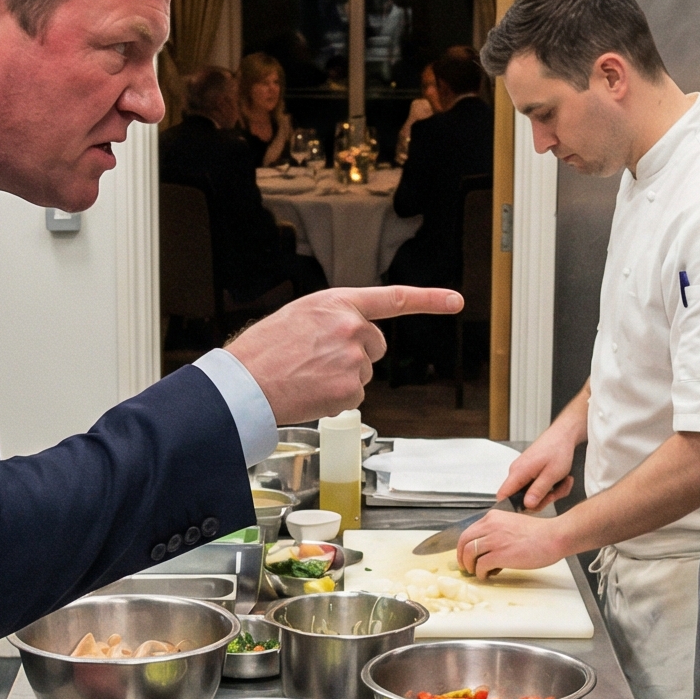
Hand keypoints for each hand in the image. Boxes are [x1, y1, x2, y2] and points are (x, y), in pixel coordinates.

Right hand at [226, 285, 461, 420]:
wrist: (244, 383)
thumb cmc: (262, 350)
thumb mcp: (298, 316)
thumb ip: (331, 320)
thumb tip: (349, 337)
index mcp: (338, 303)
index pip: (393, 298)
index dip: (429, 300)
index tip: (455, 301)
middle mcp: (352, 327)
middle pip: (375, 347)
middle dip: (355, 356)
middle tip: (317, 362)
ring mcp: (353, 360)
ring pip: (362, 375)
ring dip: (340, 379)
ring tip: (306, 376)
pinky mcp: (350, 390)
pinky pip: (353, 398)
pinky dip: (334, 399)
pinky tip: (309, 393)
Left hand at [456, 508, 567, 578]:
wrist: (553, 537)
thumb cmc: (539, 533)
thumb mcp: (512, 523)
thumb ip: (497, 531)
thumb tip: (486, 548)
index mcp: (493, 517)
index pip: (468, 531)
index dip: (463, 546)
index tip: (465, 555)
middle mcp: (490, 525)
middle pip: (464, 542)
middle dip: (461, 557)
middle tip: (465, 566)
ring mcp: (494, 539)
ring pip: (469, 554)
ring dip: (470, 566)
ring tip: (477, 572)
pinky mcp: (500, 554)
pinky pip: (481, 565)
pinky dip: (481, 573)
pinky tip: (487, 575)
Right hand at [496, 424, 581, 510]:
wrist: (563, 435)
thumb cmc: (558, 450)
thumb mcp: (551, 474)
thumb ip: (538, 491)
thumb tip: (527, 506)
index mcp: (518, 473)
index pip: (503, 496)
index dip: (513, 508)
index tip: (533, 507)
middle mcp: (517, 473)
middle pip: (521, 499)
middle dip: (542, 500)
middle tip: (557, 493)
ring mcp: (523, 473)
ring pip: (532, 494)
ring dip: (549, 493)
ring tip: (563, 483)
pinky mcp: (530, 472)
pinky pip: (536, 487)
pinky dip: (549, 487)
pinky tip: (560, 480)